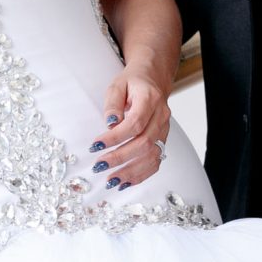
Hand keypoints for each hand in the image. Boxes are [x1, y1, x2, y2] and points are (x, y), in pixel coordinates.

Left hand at [87, 63, 171, 190]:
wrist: (153, 79)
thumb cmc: (133, 82)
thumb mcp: (117, 85)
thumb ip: (112, 103)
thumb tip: (110, 124)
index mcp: (150, 99)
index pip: (135, 123)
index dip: (115, 137)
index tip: (96, 145)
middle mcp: (161, 115)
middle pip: (144, 142)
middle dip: (120, 157)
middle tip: (99, 165)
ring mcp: (165, 129)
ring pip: (153, 156)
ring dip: (131, 171)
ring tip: (110, 180)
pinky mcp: (163, 140)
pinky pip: (156, 161)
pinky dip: (141, 175)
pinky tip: (124, 182)